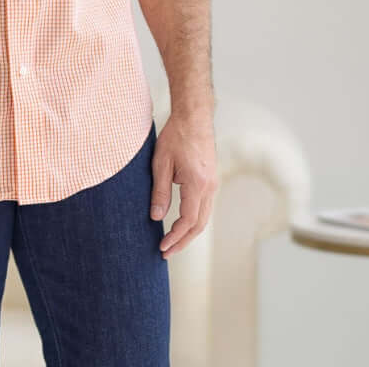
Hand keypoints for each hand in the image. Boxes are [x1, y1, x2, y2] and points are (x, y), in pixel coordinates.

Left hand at [150, 111, 217, 258]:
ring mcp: (213, 183)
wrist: (194, 116)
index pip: (188, 221)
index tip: (162, 247)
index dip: (175, 237)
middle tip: (166, 252)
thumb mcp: (161, 162)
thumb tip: (156, 217)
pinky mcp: (212, 179)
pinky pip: (205, 206)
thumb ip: (159, 191)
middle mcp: (210, 187)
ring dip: (189, 232)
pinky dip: (194, 219)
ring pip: (204, 217)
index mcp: (197, 184)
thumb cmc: (176, 135)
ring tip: (172, 242)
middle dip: (183, 241)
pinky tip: (182, 223)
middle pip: (199, 225)